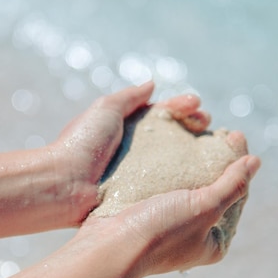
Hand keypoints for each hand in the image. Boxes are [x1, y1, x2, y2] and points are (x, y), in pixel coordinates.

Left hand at [49, 82, 213, 224]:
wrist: (64, 184)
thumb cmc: (82, 144)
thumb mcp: (105, 110)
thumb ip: (129, 97)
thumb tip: (152, 84)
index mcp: (127, 127)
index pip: (162, 113)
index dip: (182, 107)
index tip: (197, 106)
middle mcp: (136, 149)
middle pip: (174, 134)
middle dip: (194, 126)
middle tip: (208, 125)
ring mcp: (139, 173)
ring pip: (175, 159)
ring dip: (196, 152)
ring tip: (213, 147)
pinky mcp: (140, 194)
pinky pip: (168, 184)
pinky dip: (186, 179)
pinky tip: (204, 175)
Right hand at [81, 146, 259, 276]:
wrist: (107, 246)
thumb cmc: (161, 230)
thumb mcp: (204, 207)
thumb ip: (232, 185)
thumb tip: (255, 162)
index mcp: (214, 242)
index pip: (237, 197)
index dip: (240, 165)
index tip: (236, 134)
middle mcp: (194, 236)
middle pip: (213, 191)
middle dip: (215, 160)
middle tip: (217, 133)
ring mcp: (169, 226)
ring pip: (188, 186)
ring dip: (191, 162)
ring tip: (194, 135)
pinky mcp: (146, 214)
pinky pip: (165, 186)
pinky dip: (170, 168)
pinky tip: (169, 149)